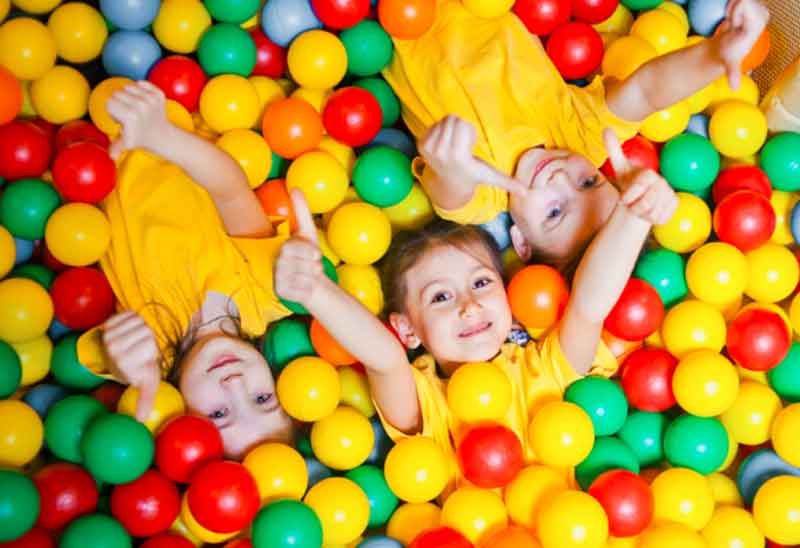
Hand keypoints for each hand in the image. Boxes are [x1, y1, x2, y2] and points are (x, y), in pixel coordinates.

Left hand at [101, 311, 160, 421]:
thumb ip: (146, 400)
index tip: (147, 361)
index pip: (151, 347)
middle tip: (141, 349)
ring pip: (139, 321)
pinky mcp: (107, 322)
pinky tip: (130, 330)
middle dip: (148, 340)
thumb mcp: (147, 383)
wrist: (118, 356)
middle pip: (146, 332)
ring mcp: (109, 335)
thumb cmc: (139, 369)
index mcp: (123, 364)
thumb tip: (141, 420)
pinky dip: (133, 320)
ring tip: (136, 340)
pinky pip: (129, 314)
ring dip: (141, 329)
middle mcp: (113, 349)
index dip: (152, 353)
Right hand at [106, 81, 170, 159]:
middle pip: (117, 93)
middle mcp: (141, 105)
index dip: (113, 111)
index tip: (120, 119)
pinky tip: (143, 101)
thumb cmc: (141, 138)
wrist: (162, 135)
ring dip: (129, 95)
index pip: (110, 102)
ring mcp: (151, 99)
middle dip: (119, 102)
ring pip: (128, 86)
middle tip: (129, 114)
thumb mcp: (126, 143)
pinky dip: (140, 89)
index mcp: (130, 116)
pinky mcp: (159, 94)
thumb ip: (116, 147)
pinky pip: (141, 83)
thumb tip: (112, 156)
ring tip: (135, 107)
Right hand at [274, 189, 325, 305]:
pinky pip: (301, 291)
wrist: (311, 279)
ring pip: (301, 278)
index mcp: (281, 247)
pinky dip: (309, 289)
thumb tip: (295, 188)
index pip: (292, 249)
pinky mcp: (281, 292)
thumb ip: (301, 211)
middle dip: (312, 266)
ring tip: (311, 274)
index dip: (307, 252)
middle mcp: (275, 262)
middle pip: (299, 265)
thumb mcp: (307, 232)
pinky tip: (307, 285)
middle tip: (316, 266)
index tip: (317, 255)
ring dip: (312, 277)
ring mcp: (276, 278)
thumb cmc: (308, 254)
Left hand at [419, 115, 526, 195]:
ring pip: (443, 121)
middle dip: (460, 126)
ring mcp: (429, 148)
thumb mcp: (490, 176)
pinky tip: (445, 144)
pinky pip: (434, 125)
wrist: (448, 183)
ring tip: (454, 143)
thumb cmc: (472, 174)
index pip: (461, 124)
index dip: (468, 130)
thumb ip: (508, 182)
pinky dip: (441, 131)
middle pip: (452, 119)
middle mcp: (441, 151)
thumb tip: (526, 191)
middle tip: (463, 142)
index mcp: (458, 155)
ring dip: (451, 127)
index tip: (470, 144)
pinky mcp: (421, 145)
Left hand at [604, 129, 676, 224]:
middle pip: (647, 201)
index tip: (622, 200)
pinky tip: (649, 212)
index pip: (641, 185)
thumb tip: (606, 128)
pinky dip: (651, 219)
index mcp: (649, 173)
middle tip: (631, 205)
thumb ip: (614, 149)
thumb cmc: (628, 183)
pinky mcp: (675, 205)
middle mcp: (663, 182)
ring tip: (639, 207)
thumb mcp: (619, 168)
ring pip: (654, 212)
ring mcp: (671, 193)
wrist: (638, 198)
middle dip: (634, 207)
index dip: (630, 194)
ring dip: (641, 214)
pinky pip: (661, 218)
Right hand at [716, 0, 769, 89]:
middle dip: (734, 10)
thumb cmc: (729, 54)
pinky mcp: (755, 5)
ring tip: (736, 24)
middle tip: (736, 26)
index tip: (736, 27)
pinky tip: (737, 20)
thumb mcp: (730, 64)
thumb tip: (734, 88)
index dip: (735, 13)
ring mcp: (760, 8)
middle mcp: (763, 13)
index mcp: (758, 23)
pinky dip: (734, 6)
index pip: (743, 2)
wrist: (731, 47)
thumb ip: (733, 73)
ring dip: (733, 9)